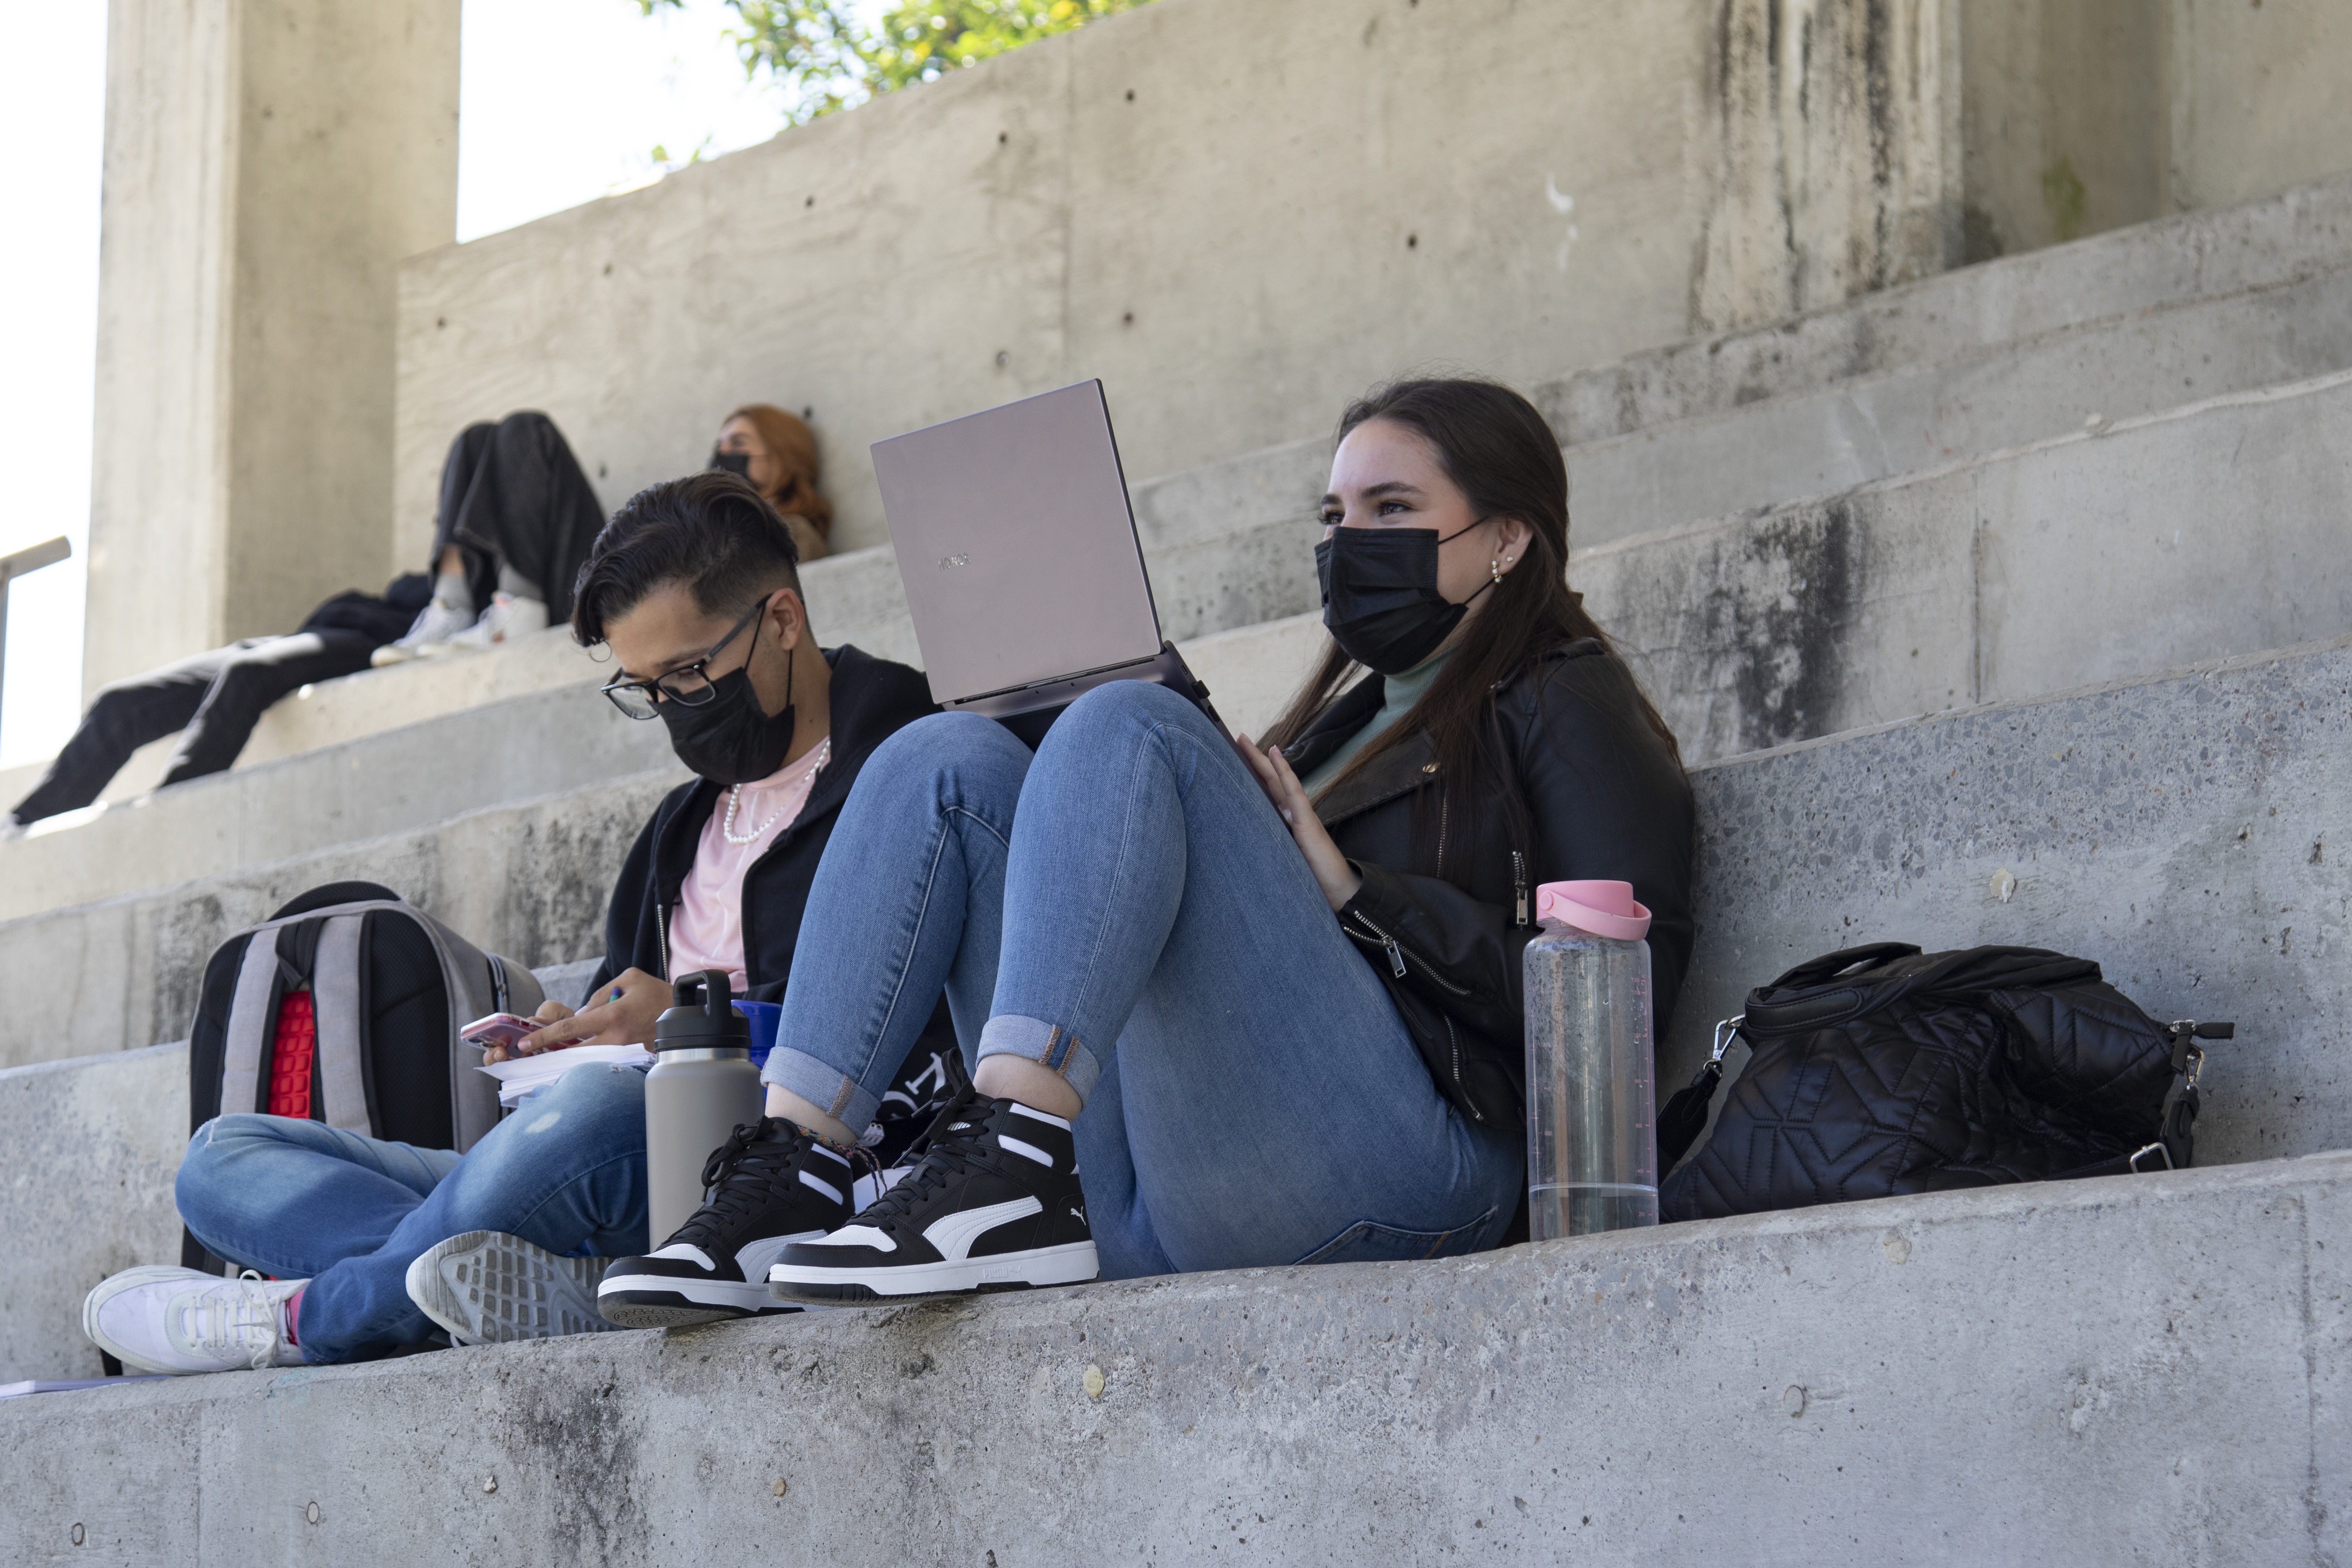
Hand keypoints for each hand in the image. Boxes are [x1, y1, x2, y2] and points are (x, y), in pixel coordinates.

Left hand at [498, 969, 669, 1060]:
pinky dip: (588, 1059)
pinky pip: (603, 1060)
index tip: (525, 1043)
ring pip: (587, 1060)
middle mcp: (616, 1037)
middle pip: (573, 1052)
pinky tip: (578, 1056)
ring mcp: (624, 1051)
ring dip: (568, 1058)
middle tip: (529, 1055)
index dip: (545, 1036)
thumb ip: (601, 994)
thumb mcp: (629, 978)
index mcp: (613, 1015)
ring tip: (551, 1055)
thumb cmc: (657, 993)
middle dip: (550, 1054)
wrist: (687, 1013)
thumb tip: (582, 1012)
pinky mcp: (630, 1058)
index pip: (571, 1028)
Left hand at [1234, 732, 1361, 912]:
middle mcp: (1293, 816)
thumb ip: (1268, 849)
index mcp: (1286, 825)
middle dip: (1253, 760)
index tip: (1236, 759)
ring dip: (1262, 759)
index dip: (1253, 776)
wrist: (1337, 893)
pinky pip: (1293, 791)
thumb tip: (1242, 851)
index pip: (1267, 794)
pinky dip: (1284, 771)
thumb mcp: (1282, 863)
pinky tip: (1275, 753)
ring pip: (1278, 780)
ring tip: (1245, 740)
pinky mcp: (1307, 823)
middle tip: (1238, 737)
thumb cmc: (1311, 881)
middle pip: (1270, 781)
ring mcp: (1301, 817)